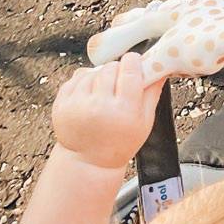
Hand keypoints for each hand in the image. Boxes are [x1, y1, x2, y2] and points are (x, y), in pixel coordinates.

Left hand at [52, 54, 164, 171]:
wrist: (89, 161)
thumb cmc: (119, 143)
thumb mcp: (145, 122)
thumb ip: (153, 92)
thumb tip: (161, 66)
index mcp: (123, 111)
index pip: (129, 69)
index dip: (134, 62)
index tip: (135, 64)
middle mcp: (98, 106)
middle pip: (111, 67)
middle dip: (117, 71)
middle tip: (119, 86)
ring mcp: (77, 105)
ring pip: (93, 71)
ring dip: (100, 76)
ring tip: (103, 94)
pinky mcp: (61, 104)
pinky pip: (77, 77)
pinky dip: (85, 80)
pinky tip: (90, 95)